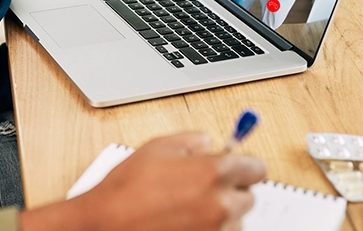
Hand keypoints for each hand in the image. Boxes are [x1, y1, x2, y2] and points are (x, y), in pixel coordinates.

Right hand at [20, 132, 265, 230]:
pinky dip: (209, 229)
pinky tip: (183, 222)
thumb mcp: (156, 148)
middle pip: (248, 197)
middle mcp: (221, 205)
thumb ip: (192, 140)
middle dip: (230, 191)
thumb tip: (208, 142)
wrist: (106, 225)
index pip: (256, 168)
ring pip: (234, 220)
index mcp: (213, 174)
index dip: (244, 166)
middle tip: (202, 188)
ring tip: (186, 209)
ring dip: (220, 214)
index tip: (238, 168)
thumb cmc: (125, 190)